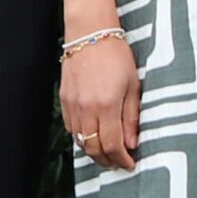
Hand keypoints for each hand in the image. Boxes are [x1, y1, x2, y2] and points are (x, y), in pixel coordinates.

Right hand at [60, 36, 140, 170]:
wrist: (90, 33)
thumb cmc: (116, 55)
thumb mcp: (133, 85)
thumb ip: (131, 116)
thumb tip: (132, 143)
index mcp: (107, 105)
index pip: (112, 145)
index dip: (122, 159)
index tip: (129, 164)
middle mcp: (87, 108)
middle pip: (93, 148)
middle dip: (107, 160)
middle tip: (118, 163)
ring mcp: (72, 105)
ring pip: (80, 141)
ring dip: (94, 151)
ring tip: (107, 152)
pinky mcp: (64, 100)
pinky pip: (71, 128)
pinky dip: (82, 137)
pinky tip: (92, 134)